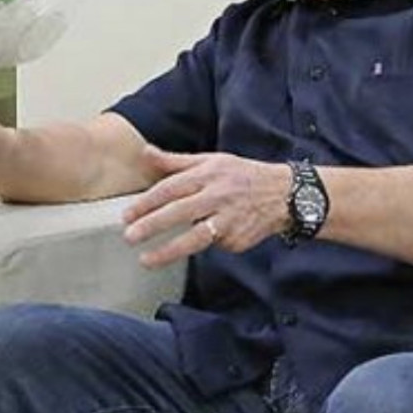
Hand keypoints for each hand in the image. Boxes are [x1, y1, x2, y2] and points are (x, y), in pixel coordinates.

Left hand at [121, 147, 288, 268]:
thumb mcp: (210, 161)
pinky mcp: (238, 239)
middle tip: (129, 236)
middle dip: (152, 225)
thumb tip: (145, 152)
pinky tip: (194, 245)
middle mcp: (218, 196)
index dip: (147, 202)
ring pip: (195, 237)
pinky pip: (214, 245)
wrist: (285, 194)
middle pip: (180, 212)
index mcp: (208, 174)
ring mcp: (229, 220)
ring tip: (145, 260)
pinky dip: (202, 246)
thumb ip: (175, 161)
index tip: (127, 215)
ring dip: (169, 251)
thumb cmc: (241, 175)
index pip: (171, 188)